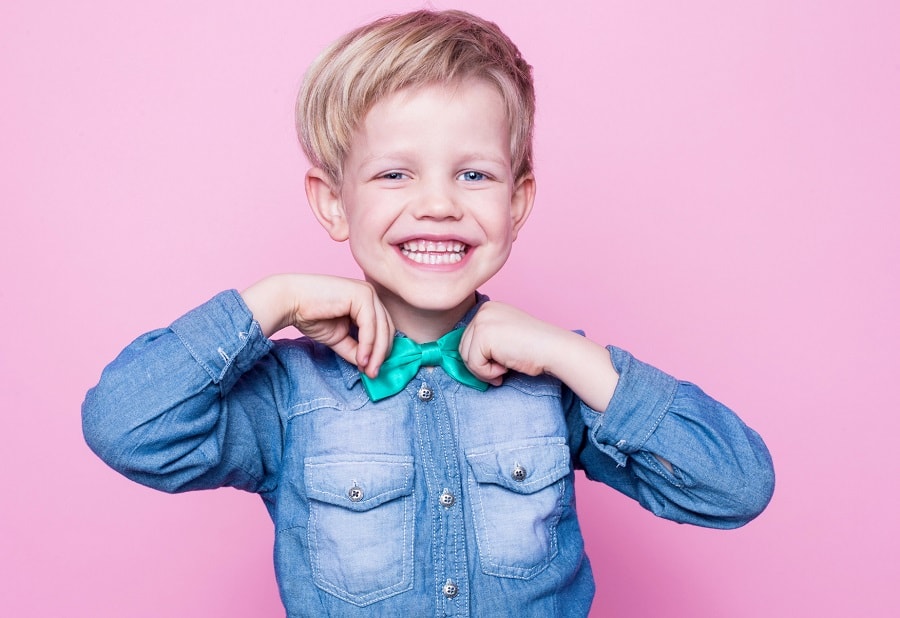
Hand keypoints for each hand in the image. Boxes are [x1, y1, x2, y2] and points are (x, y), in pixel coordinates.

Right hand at [241, 274, 393, 377]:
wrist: (290, 302)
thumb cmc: (311, 316)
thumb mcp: (339, 338)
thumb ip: (356, 349)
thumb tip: (371, 366)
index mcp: (367, 302)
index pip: (383, 328)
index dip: (381, 351)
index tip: (373, 371)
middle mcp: (370, 295)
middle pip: (387, 329)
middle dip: (382, 355)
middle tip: (374, 374)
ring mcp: (367, 293)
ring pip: (382, 328)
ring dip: (377, 353)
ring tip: (368, 370)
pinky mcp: (361, 295)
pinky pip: (371, 326)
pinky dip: (368, 345)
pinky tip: (362, 359)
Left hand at [458, 301, 618, 411]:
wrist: (554, 349)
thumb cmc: (535, 348)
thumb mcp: (505, 338)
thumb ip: (486, 341)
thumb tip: (461, 358)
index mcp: (488, 309)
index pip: (468, 339)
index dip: (481, 357)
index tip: (500, 361)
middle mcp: (483, 310)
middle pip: (463, 347)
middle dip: (480, 364)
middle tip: (502, 369)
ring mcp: (482, 321)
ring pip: (466, 357)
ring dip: (484, 370)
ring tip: (505, 367)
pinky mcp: (483, 335)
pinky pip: (473, 364)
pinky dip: (488, 373)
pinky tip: (505, 367)